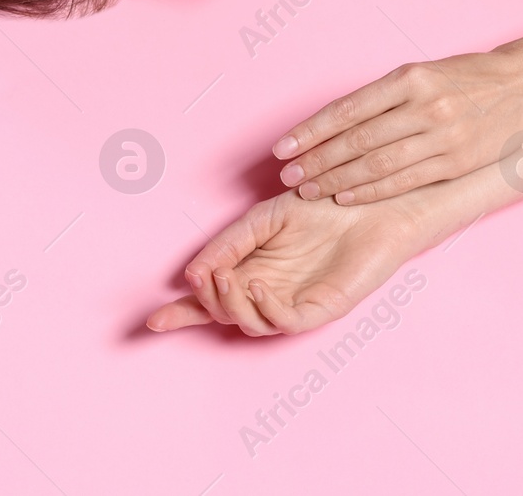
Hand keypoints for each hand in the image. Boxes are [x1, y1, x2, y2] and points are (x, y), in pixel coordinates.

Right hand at [145, 189, 423, 335]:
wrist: (368, 199)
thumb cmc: (323, 204)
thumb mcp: (262, 217)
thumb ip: (229, 243)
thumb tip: (193, 273)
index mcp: (253, 269)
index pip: (212, 299)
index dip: (183, 313)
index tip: (153, 320)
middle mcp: (271, 291)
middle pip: (225, 315)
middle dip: (205, 301)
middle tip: (202, 277)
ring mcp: (296, 302)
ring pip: (251, 324)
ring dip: (231, 304)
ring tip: (228, 278)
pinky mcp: (323, 309)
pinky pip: (285, 322)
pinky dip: (264, 310)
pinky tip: (258, 284)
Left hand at [272, 52, 522, 204]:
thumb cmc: (462, 78)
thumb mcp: (419, 73)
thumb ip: (379, 98)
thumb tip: (329, 127)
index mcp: (408, 78)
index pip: (346, 110)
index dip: (310, 132)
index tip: (282, 147)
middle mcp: (424, 107)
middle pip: (357, 141)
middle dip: (317, 161)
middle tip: (288, 175)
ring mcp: (442, 137)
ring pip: (377, 165)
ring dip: (337, 180)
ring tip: (309, 189)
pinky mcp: (456, 163)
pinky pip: (404, 181)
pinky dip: (371, 191)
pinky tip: (345, 196)